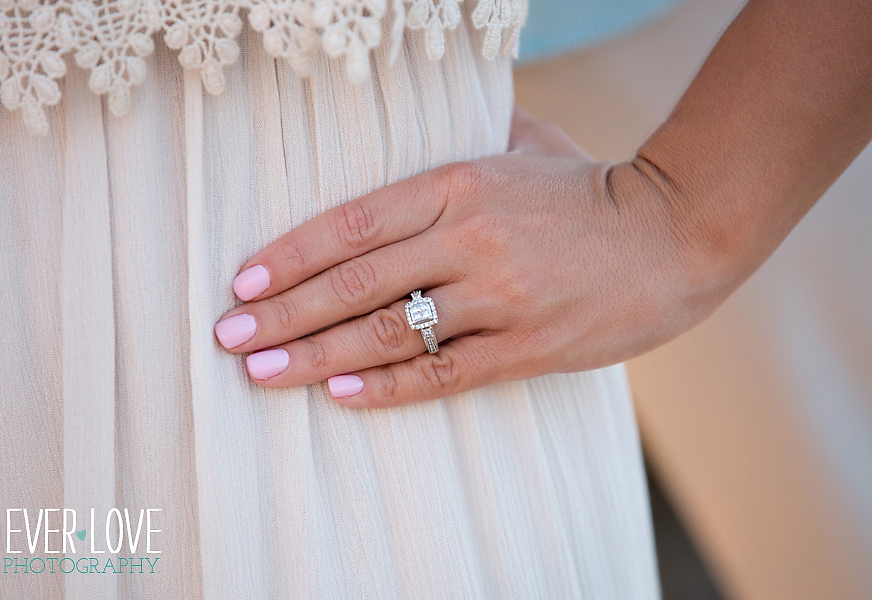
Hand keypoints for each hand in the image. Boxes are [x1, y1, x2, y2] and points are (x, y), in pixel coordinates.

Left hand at [212, 106, 727, 407]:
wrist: (676, 233)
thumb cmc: (591, 187)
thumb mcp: (526, 146)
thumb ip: (467, 146)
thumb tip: (414, 138)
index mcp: (460, 183)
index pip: (353, 224)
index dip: (291, 255)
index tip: (244, 281)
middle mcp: (471, 239)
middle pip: (355, 284)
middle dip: (282, 313)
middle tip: (228, 336)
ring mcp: (499, 298)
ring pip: (388, 333)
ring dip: (316, 357)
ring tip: (263, 373)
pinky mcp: (527, 347)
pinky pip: (442, 373)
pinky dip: (387, 387)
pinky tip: (339, 395)